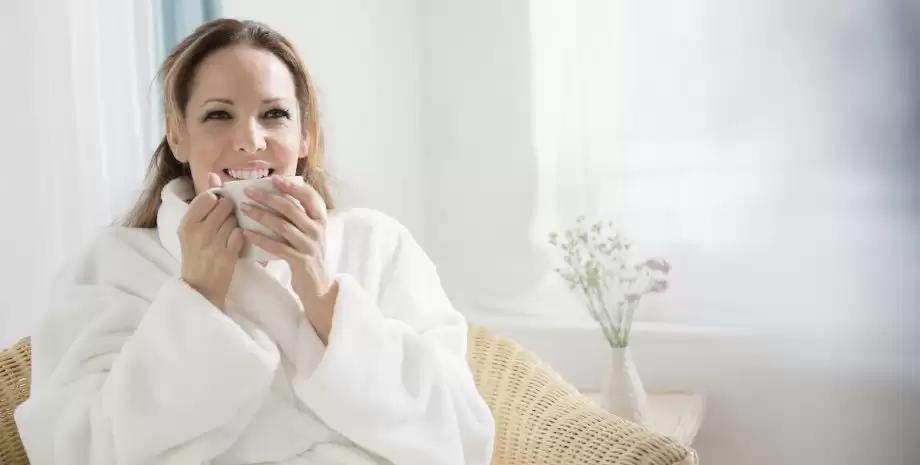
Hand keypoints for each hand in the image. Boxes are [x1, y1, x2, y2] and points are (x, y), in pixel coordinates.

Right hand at [179, 173, 243, 308]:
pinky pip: (241, 234)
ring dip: (236, 224)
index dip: (217, 200)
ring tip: (228, 233)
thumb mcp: (192, 229)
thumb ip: (204, 202)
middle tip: (226, 221)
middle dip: (229, 210)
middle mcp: (198, 232)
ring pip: (234, 219)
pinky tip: (234, 242)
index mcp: (186, 223)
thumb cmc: (196, 254)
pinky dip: (240, 236)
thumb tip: (214, 175)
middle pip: (224, 205)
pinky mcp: (227, 255)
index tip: (217, 208)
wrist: (199, 287)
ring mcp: (213, 244)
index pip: (208, 197)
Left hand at [241, 175, 335, 341]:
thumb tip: (277, 193)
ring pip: (283, 226)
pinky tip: (246, 234)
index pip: (309, 196)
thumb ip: (299, 215)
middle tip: (248, 191)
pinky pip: (278, 247)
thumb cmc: (309, 254)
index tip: (274, 178)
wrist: (319, 286)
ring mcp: (310, 245)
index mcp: (321, 219)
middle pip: (291, 208)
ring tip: (244, 209)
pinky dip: (261, 239)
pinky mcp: (301, 261)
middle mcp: (317, 229)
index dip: (292, 186)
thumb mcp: (310, 232)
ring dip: (261, 215)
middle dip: (268, 197)